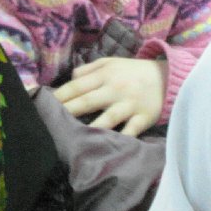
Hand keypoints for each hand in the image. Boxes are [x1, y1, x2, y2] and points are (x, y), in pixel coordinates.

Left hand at [52, 57, 166, 136]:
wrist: (167, 77)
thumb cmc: (134, 71)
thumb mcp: (111, 62)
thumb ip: (89, 69)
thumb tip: (70, 80)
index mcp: (105, 74)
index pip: (76, 85)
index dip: (59, 96)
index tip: (43, 105)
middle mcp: (115, 89)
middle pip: (86, 102)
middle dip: (66, 112)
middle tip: (48, 123)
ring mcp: (129, 105)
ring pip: (106, 119)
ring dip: (89, 129)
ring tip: (72, 139)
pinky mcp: (143, 118)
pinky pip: (129, 132)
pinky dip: (120, 140)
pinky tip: (106, 148)